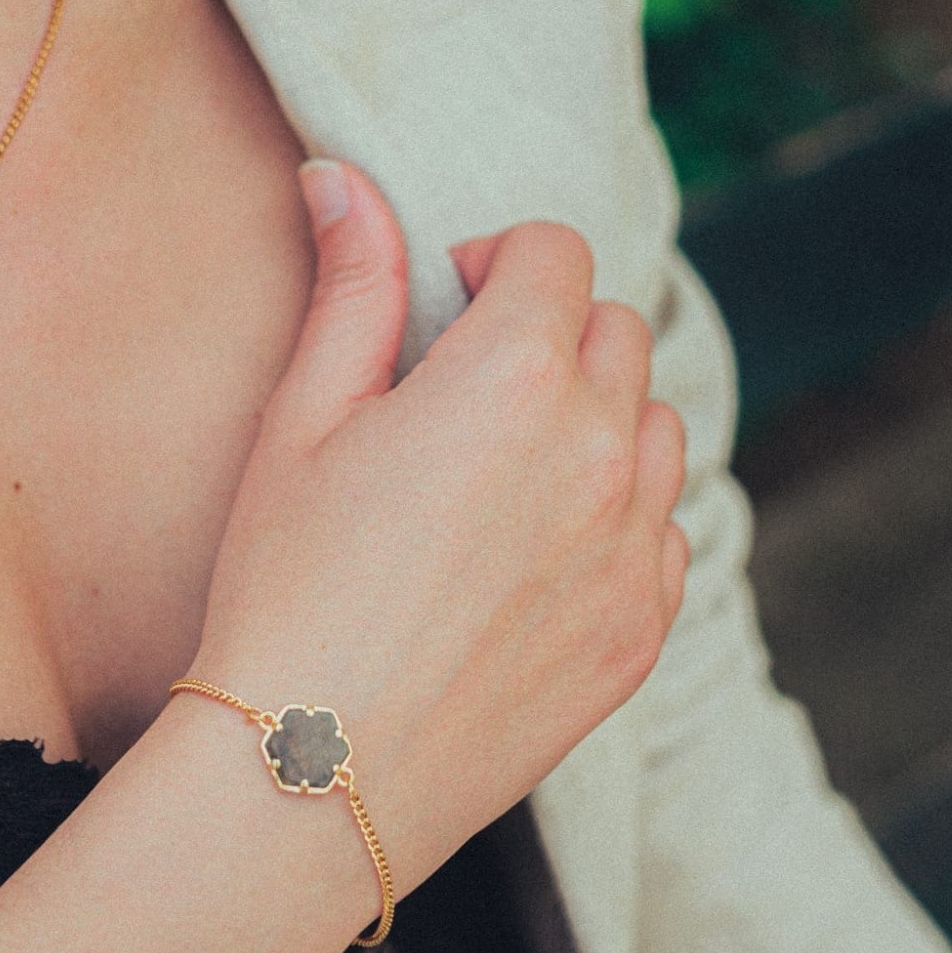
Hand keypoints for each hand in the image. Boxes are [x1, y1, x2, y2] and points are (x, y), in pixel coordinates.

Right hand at [189, 158, 687, 890]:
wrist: (312, 775)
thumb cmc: (285, 587)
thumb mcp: (300, 420)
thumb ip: (351, 286)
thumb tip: (343, 176)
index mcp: (512, 377)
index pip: (557, 253)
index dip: (501, 256)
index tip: (454, 293)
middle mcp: (600, 449)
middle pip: (617, 330)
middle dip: (553, 329)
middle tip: (470, 384)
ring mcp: (634, 546)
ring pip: (660, 427)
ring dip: (601, 417)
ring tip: (509, 467)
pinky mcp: (642, 630)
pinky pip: (667, 531)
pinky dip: (620, 515)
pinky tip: (538, 551)